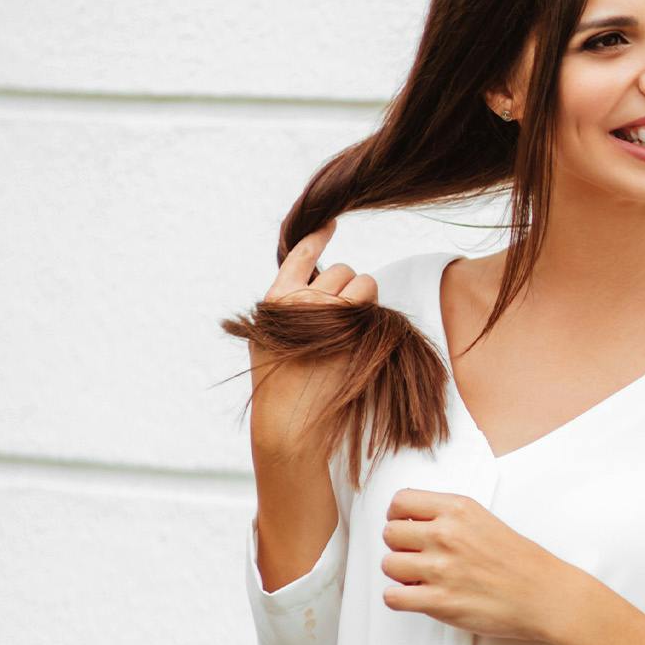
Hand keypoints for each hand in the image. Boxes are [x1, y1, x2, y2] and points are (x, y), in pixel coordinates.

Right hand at [249, 220, 377, 455]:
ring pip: (365, 283)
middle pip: (342, 270)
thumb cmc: (279, 385)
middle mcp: (304, 301)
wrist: (289, 423)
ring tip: (352, 327)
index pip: (300, 255)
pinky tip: (366, 330)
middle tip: (341, 315)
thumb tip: (314, 282)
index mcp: (277, 300)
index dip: (318, 235)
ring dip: (365, 298)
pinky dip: (375, 315)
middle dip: (347, 287)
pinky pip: (376, 307)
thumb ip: (288, 307)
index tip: (331, 221)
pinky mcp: (357, 334)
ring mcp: (333, 316)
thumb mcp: (269, 338)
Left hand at [380, 488, 584, 642]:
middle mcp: (447, 534)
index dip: (398, 517)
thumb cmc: (518, 559)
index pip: (400, 502)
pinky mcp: (440, 601)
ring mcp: (442, 568)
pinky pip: (393, 597)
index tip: (408, 529)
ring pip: (388, 565)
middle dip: (399, 547)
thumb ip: (448, 517)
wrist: (545, 594)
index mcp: (458, 509)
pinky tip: (418, 597)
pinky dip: (400, 599)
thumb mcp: (484, 519)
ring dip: (400, 574)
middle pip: (389, 534)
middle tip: (418, 557)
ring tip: (422, 579)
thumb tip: (408, 524)